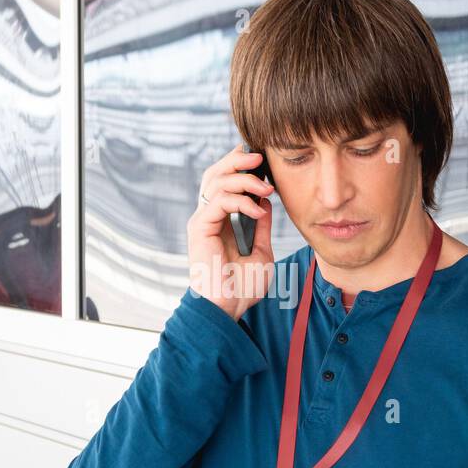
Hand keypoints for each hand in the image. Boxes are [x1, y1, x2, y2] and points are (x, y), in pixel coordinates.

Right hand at [188, 145, 275, 320]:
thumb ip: (262, 226)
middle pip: (215, 174)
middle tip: (260, 156)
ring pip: (217, 182)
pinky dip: (241, 201)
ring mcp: (201, 221)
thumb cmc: (241, 287)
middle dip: (237, 160)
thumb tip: (266, 202)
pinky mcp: (200, 229)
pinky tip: (258, 210)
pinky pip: (219, 202)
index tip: (263, 161)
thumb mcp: (261, 251)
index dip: (239, 166)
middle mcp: (207, 217)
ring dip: (244, 179)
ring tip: (267, 188)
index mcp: (219, 220)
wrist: (227, 310)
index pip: (224, 182)